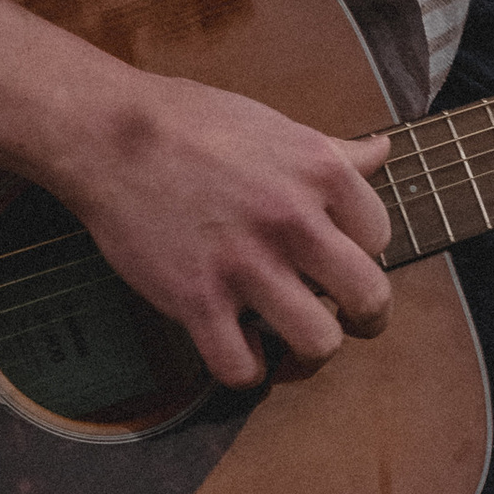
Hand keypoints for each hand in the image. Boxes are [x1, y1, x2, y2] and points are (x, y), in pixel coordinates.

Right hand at [41, 73, 393, 390]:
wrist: (109, 134)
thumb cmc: (194, 124)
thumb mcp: (278, 125)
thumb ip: (335, 150)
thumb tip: (383, 151)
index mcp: (321, 173)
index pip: (380, 238)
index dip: (363, 254)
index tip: (338, 258)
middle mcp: (293, 221)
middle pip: (370, 298)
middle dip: (366, 319)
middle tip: (345, 319)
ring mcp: (245, 264)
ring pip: (318, 344)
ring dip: (309, 352)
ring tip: (293, 341)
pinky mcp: (196, 299)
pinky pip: (241, 367)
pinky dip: (246, 369)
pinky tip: (239, 345)